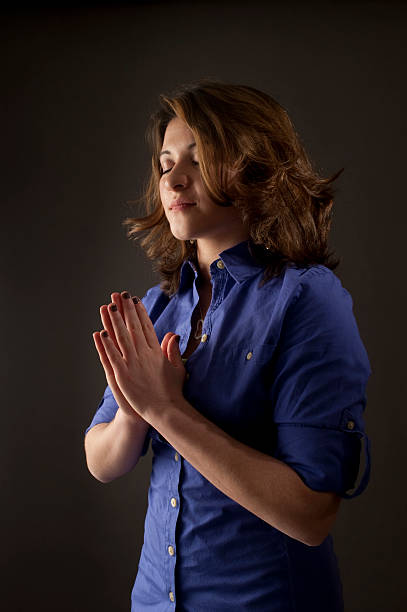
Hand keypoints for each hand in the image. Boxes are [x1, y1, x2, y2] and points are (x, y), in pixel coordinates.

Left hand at [93, 291, 185, 421]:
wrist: (165, 410)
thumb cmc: (172, 392)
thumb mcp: (177, 368)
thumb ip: (173, 350)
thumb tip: (173, 334)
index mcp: (156, 352)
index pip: (146, 327)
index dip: (140, 312)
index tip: (135, 300)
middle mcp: (144, 354)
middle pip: (133, 327)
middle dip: (126, 310)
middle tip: (120, 295)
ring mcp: (132, 364)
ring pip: (121, 338)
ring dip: (114, 321)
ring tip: (108, 306)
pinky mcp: (123, 375)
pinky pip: (112, 356)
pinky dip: (106, 344)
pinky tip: (100, 333)